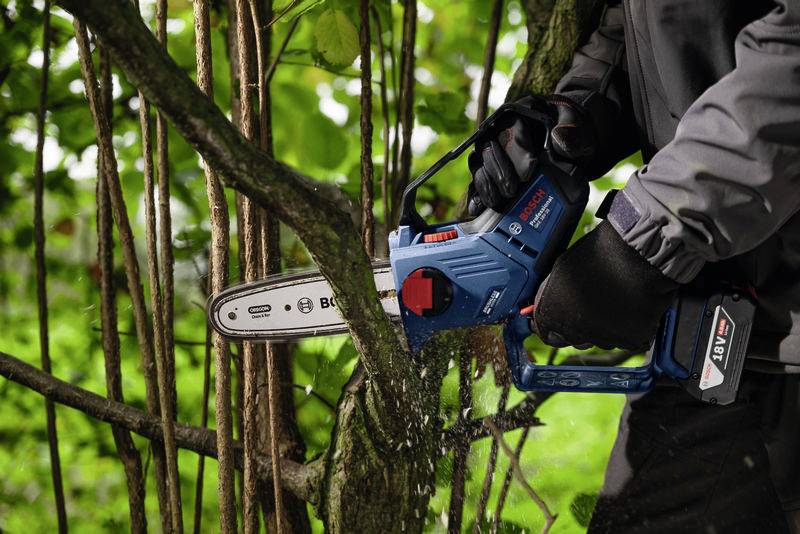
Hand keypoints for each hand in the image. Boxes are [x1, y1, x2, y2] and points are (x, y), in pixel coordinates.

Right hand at [467, 94, 597, 215]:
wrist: (568, 140)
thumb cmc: (571, 131)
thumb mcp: (579, 128)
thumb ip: (573, 133)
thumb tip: (558, 138)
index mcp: (520, 112)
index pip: (511, 128)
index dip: (516, 151)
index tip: (529, 171)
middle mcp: (500, 128)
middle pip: (490, 147)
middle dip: (499, 171)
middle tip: (512, 190)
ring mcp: (492, 148)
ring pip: (479, 163)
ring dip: (486, 183)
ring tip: (498, 201)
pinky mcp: (489, 167)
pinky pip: (477, 178)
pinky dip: (477, 193)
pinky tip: (480, 206)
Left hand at [531, 221, 678, 350]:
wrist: (639, 253)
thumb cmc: (601, 254)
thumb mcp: (562, 269)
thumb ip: (553, 293)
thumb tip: (552, 302)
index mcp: (553, 316)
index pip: (547, 333)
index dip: (554, 324)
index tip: (560, 317)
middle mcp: (576, 333)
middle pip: (574, 338)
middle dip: (579, 324)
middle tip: (591, 303)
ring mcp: (605, 339)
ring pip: (601, 339)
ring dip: (604, 326)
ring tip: (613, 299)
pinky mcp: (632, 340)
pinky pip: (627, 338)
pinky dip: (629, 326)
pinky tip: (631, 304)